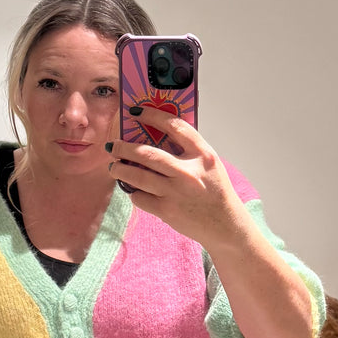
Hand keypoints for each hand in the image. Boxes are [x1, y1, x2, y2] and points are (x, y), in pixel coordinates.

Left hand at [106, 107, 245, 251]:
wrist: (224, 225)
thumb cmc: (215, 192)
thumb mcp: (209, 164)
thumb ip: (189, 150)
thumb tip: (157, 136)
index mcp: (202, 154)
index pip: (174, 126)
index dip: (151, 115)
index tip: (135, 112)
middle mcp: (187, 171)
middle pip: (147, 153)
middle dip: (124, 148)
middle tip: (113, 146)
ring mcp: (175, 192)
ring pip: (137, 176)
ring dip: (120, 170)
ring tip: (115, 167)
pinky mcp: (166, 210)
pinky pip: (140, 197)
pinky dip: (134, 192)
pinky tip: (134, 189)